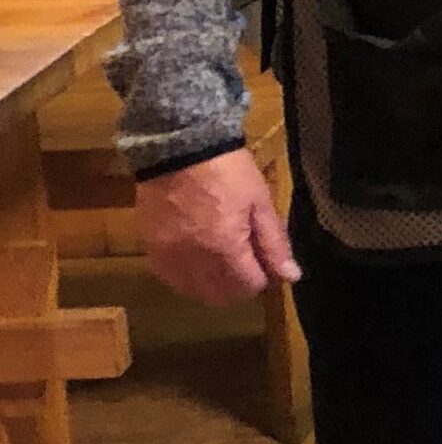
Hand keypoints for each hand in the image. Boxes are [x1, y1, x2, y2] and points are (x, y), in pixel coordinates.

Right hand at [135, 146, 300, 305]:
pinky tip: (197, 260)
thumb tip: (291, 277)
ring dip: (211, 286)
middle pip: (219, 296)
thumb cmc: (228, 171)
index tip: (265, 262)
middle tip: (247, 264)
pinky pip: (169, 277)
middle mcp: (192, 261)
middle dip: (238, 286)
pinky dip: (186, 277)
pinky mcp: (149, 247)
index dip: (262, 278)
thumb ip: (274, 244)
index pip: (248, 287)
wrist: (179, 147)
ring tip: (223, 262)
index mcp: (225, 249)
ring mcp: (166, 256)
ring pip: (192, 291)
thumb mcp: (260, 203)